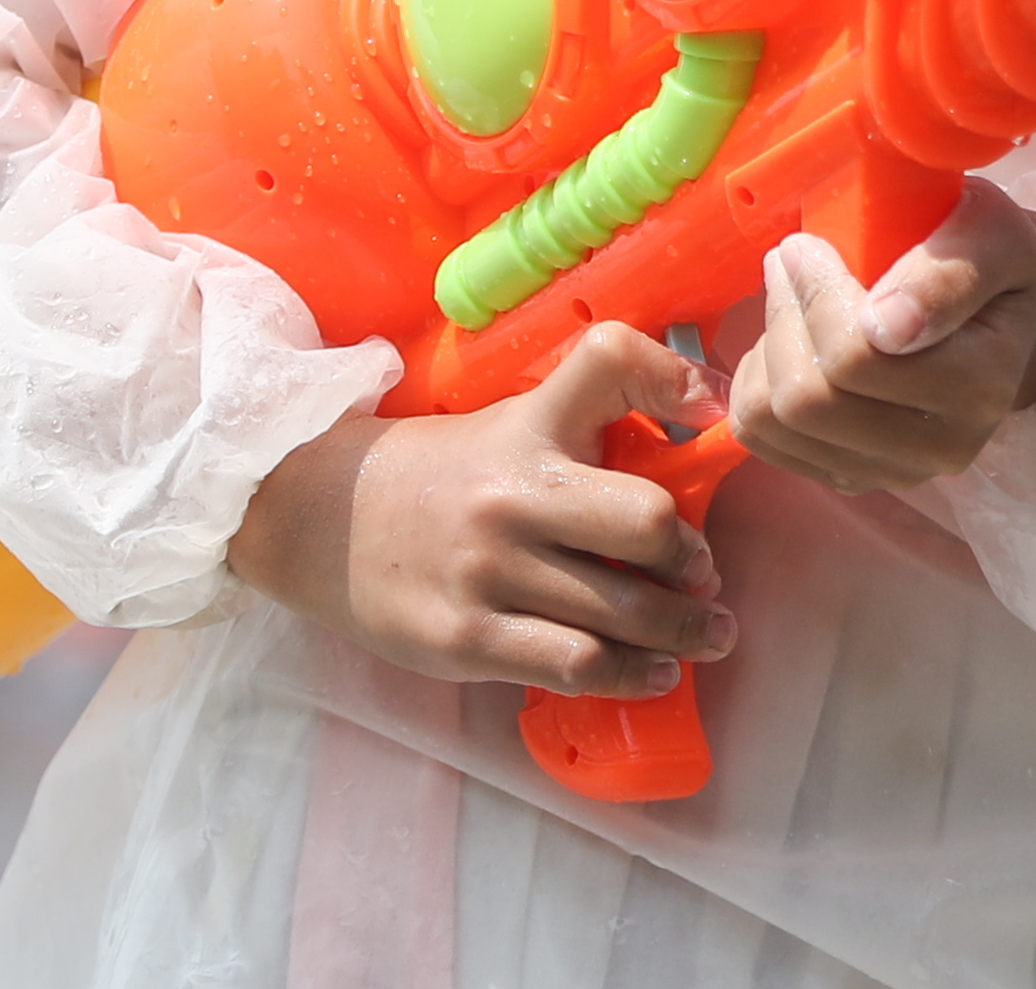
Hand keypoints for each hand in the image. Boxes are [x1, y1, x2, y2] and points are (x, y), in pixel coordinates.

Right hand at [230, 323, 732, 697]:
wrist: (320, 516)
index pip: (609, 360)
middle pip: (646, 521)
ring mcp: (489, 570)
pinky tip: (656, 672)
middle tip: (705, 574)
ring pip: (623, 611)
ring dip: (684, 631)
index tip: (714, 412)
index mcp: (531, 422)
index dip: (676, 378)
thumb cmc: (446, 472)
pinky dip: (632, 674)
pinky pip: (575, 664)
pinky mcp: (468, 639)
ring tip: (706, 633)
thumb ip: (593, 423)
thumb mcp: (516, 421)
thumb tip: (702, 426)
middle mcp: (514, 493)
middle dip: (693, 558)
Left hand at [727, 181, 1035, 492]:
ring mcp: (892, 471)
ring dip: (766, 351)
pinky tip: (791, 345)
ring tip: (792, 303)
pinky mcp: (851, 477)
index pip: (855, 359)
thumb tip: (884, 328)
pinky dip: (757, 384)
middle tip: (790, 261)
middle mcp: (940, 448)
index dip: (814, 293)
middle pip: (807, 400)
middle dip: (783, 319)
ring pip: (774, 422)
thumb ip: (945, 273)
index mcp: (979, 388)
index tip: (809, 244)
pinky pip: (764, 439)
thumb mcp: (989, 234)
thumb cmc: (984, 257)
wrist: (994, 310)